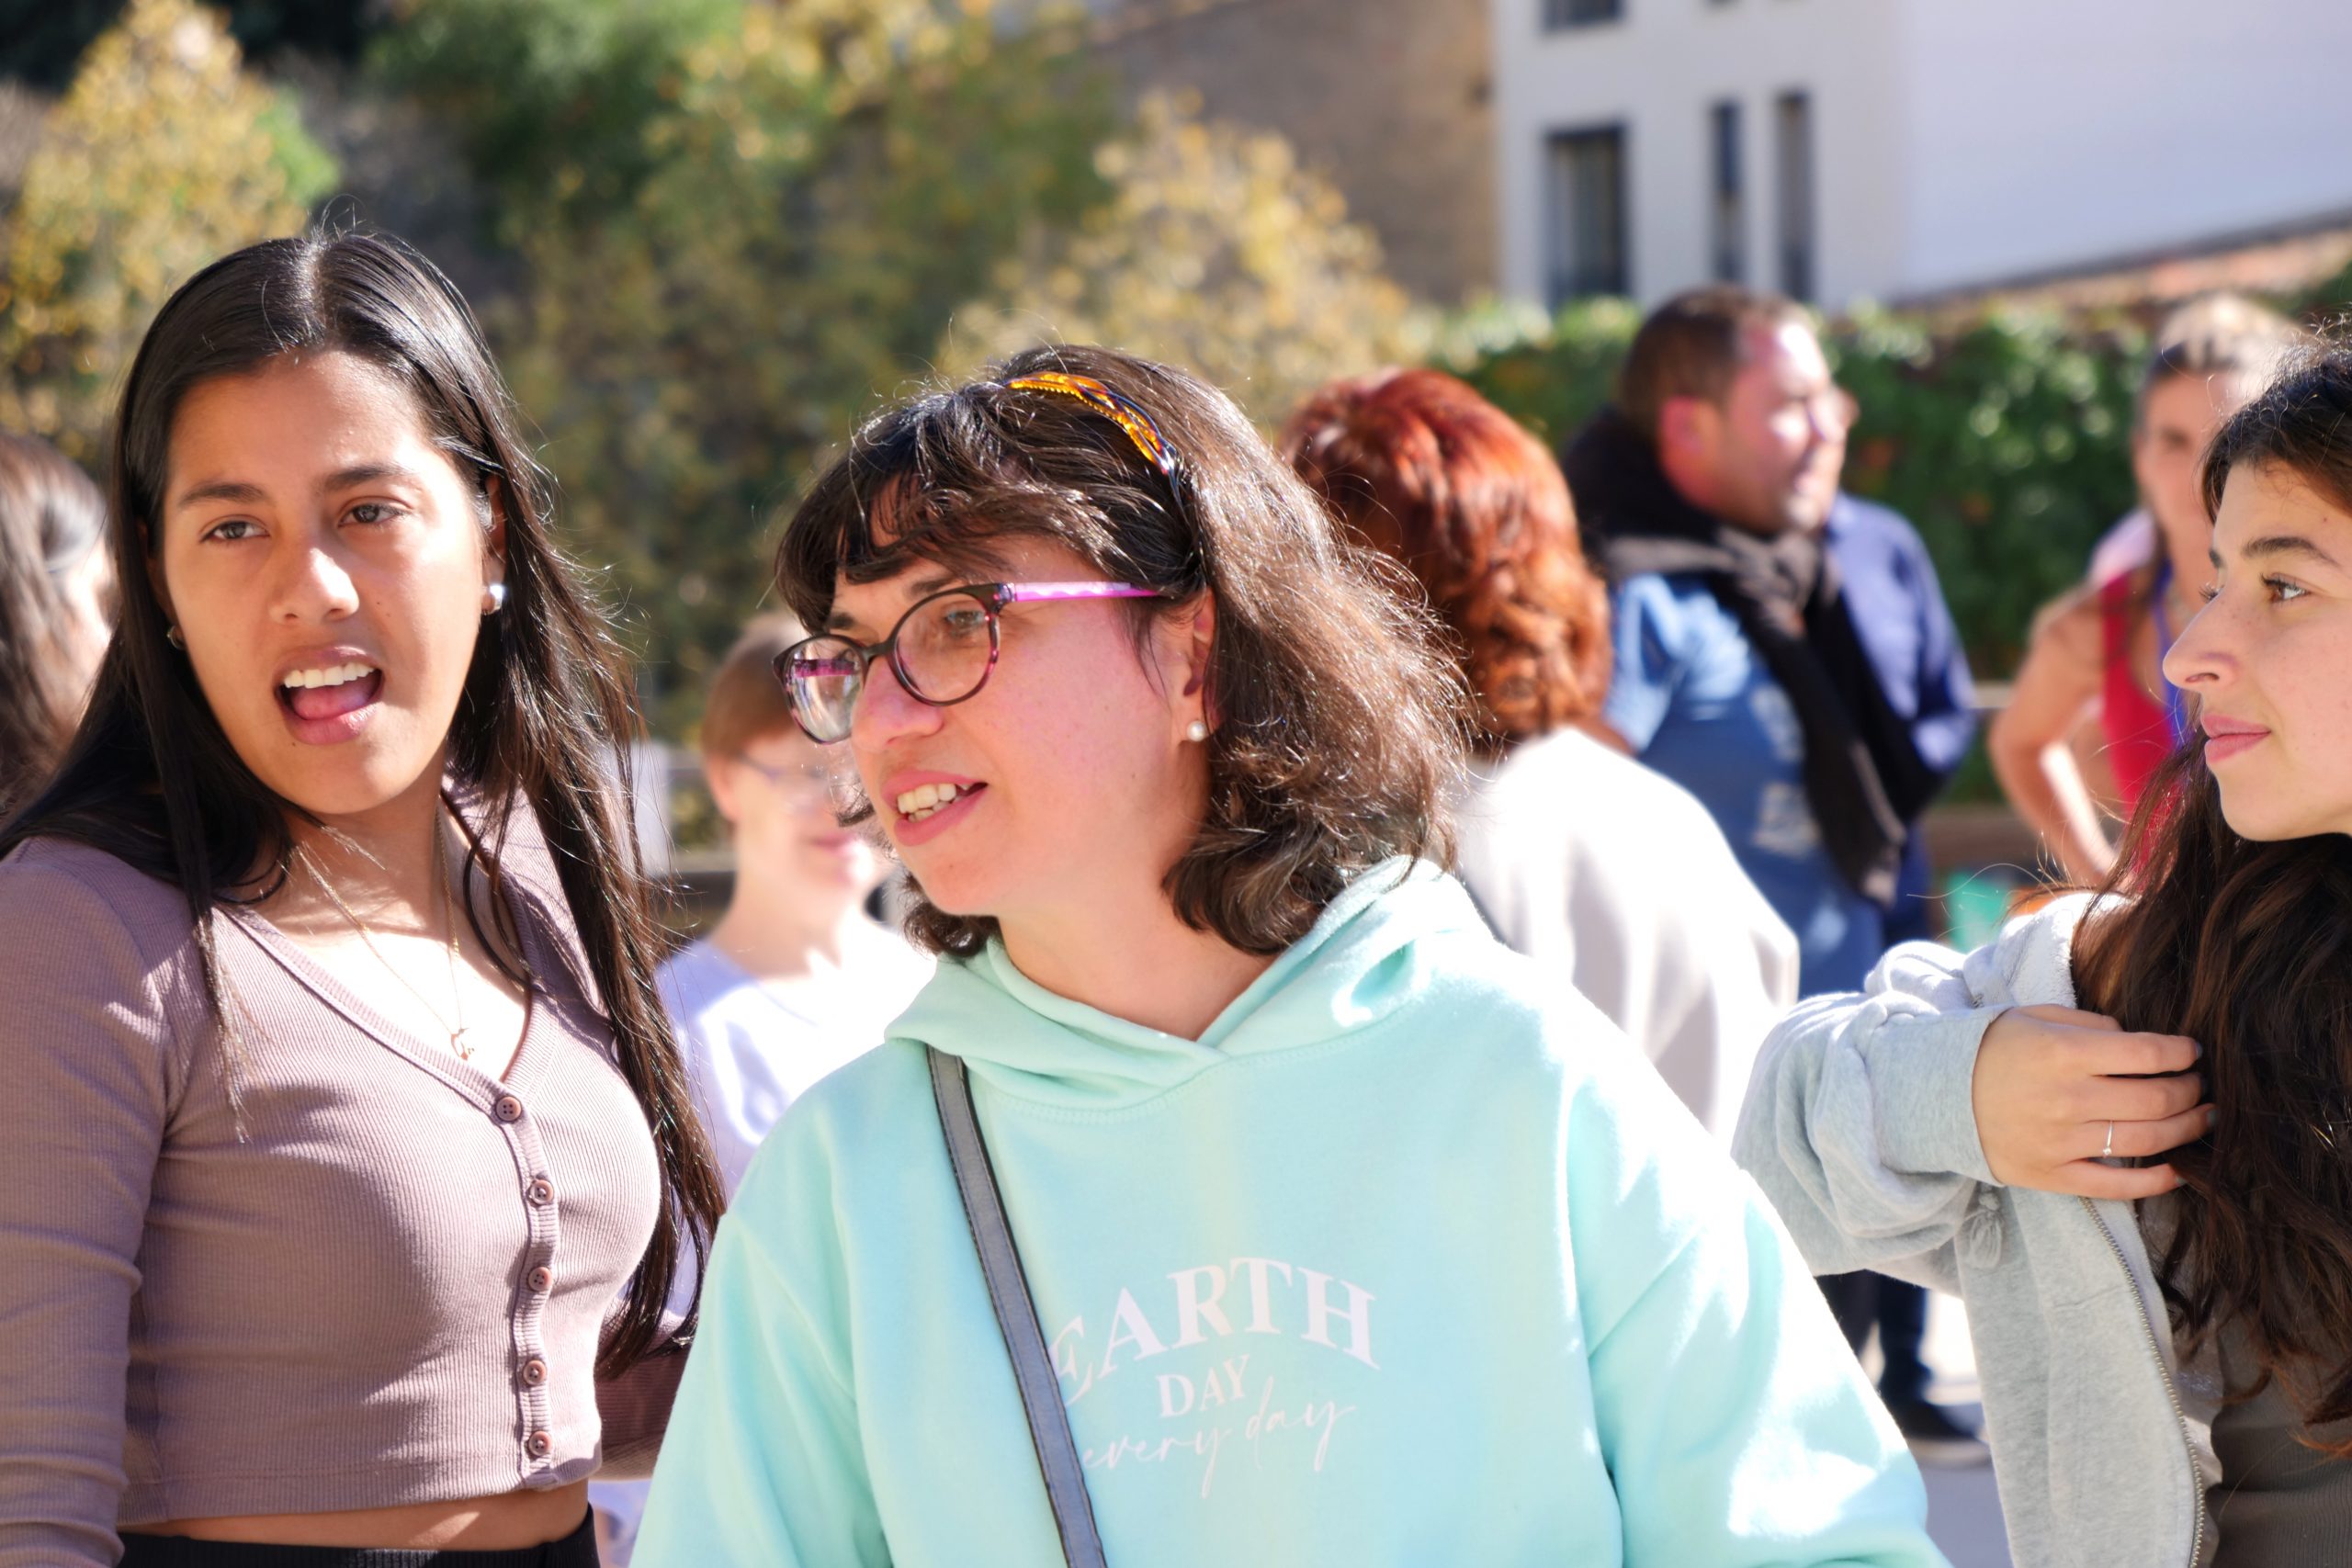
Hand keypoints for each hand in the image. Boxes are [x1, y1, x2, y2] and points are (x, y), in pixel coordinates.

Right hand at [1970, 1005, 2209, 1198]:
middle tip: (2200, 1085)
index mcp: (2063, 1053)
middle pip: (2157, 1098)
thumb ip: (2091, 1024)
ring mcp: (2060, 1142)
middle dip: (2192, 1090)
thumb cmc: (1994, 1050)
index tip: (2192, 1051)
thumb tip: (2139, 1043)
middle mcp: (2066, 1099)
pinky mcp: (2053, 1175)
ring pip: (2146, 1140)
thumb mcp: (2034, 1017)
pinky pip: (2115, 1186)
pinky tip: (2177, 1170)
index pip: (2147, 1052)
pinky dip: (2155, 1182)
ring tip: (2202, 1118)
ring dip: (2187, 1129)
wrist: (1939, 1096)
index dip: (2182, 1052)